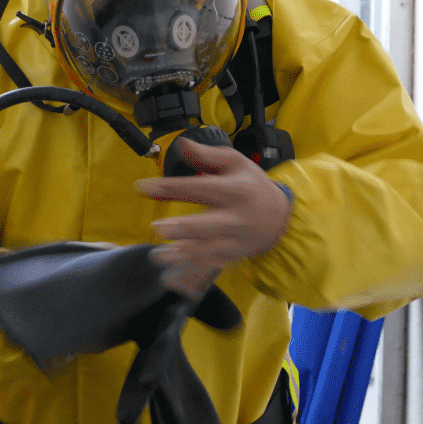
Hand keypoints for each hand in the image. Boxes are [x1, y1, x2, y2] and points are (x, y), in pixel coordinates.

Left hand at [138, 138, 292, 297]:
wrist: (281, 218)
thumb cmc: (251, 185)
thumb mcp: (235, 163)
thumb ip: (207, 155)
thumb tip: (181, 144)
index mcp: (234, 191)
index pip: (198, 188)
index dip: (169, 187)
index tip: (141, 187)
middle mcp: (234, 218)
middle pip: (207, 225)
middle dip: (183, 229)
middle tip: (158, 228)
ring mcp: (234, 241)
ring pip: (207, 251)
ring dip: (182, 255)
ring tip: (159, 256)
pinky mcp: (231, 257)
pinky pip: (211, 268)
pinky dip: (193, 275)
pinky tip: (173, 279)